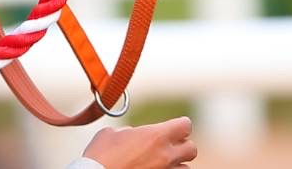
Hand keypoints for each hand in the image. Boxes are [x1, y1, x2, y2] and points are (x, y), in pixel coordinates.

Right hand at [81, 115, 196, 168]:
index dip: (179, 125)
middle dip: (182, 146)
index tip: (172, 128)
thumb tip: (134, 135)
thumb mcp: (113, 133)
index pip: (185, 125)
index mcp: (156, 136)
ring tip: (161, 163)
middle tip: (168, 146)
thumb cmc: (100, 155)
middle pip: (192, 149)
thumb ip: (131, 132)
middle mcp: (165, 156)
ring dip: (176, 165)